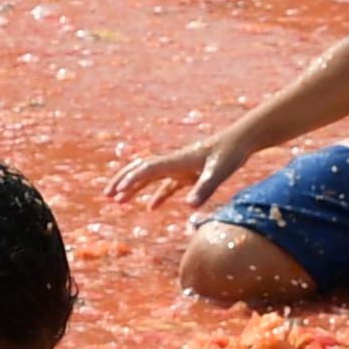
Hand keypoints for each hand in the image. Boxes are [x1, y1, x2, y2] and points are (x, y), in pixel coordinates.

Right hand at [106, 136, 252, 210]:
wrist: (241, 140)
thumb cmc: (231, 154)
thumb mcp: (218, 173)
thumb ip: (203, 189)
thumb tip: (188, 206)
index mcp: (177, 161)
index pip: (147, 169)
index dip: (131, 180)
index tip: (118, 193)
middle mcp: (174, 162)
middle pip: (141, 170)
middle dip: (123, 181)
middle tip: (107, 195)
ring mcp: (180, 167)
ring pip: (150, 177)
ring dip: (134, 187)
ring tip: (118, 201)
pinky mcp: (189, 173)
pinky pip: (167, 185)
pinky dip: (157, 195)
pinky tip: (151, 208)